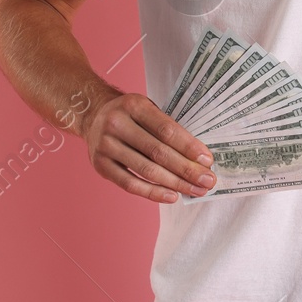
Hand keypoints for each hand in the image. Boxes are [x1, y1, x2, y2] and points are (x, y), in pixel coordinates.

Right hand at [81, 91, 215, 202]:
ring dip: (175, 184)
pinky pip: (130, 184)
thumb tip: (198, 158)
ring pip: (146, 170)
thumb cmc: (130, 115)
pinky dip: (153, 192)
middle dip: (187, 169)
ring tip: (195, 190)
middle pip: (158, 152)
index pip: (166, 129)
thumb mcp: (147, 109)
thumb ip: (167, 128)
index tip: (207, 160)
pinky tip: (172, 196)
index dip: (188, 146)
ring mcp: (106, 146)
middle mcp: (117, 124)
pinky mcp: (101, 166)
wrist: (93, 115)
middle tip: (207, 180)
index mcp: (134, 105)